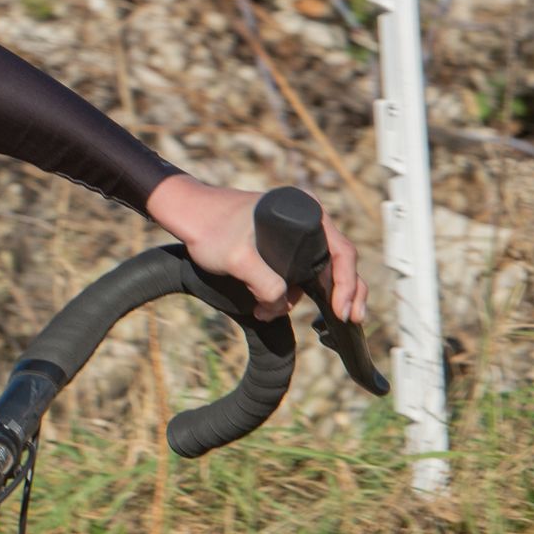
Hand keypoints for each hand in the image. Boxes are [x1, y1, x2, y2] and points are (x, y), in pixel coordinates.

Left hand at [145, 175, 367, 323]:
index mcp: (307, 213)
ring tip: (269, 312)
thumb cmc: (209, 228)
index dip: (347, 285)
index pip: (342, 253)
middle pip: (338, 262)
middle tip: (347, 320)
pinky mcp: (281, 244)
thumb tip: (282, 304)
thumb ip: (264, 284)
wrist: (186, 214)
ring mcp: (296, 233)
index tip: (343, 311)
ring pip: (315, 270)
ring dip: (301, 296)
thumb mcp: (237, 259)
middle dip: (341, 294)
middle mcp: (308, 219)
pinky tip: (270, 306)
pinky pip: (298, 270)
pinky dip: (290, 290)